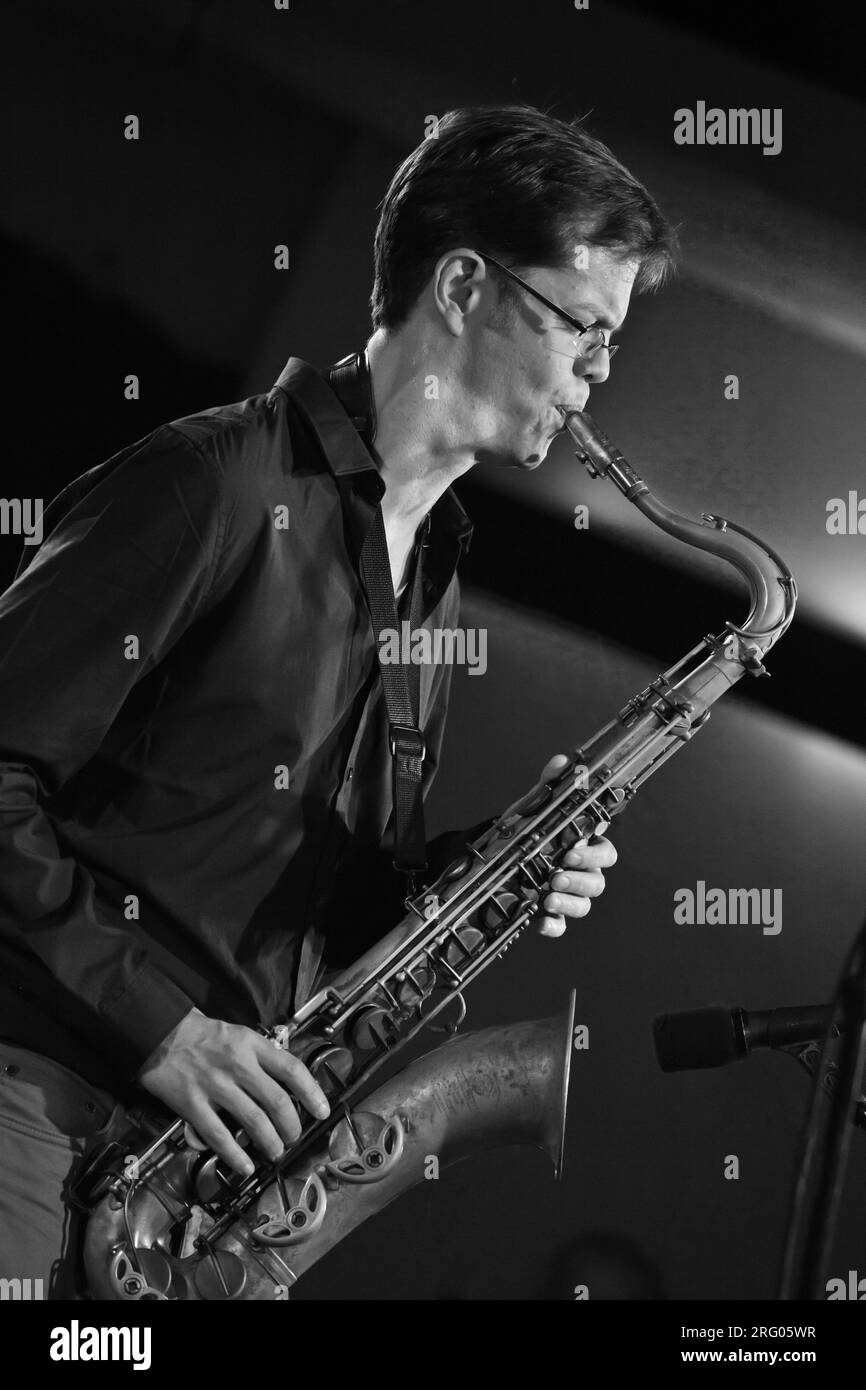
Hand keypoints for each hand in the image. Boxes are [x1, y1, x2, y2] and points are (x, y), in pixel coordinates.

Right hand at [137, 1008, 329, 1176]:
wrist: (161, 1033)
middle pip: (277, 1102)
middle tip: (293, 1137)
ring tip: (275, 1151)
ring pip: (254, 1122)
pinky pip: (219, 1136)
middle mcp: (238, 1066)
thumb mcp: (240, 1034)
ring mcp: (215, 1086)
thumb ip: (262, 1056)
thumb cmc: (205, 1035)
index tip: (322, 1111)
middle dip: (291, 1126)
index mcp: (252, 1046)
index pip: (292, 1070)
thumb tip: (287, 1083)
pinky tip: (246, 1166)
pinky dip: (236, 1156)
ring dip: (270, 1142)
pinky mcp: (193, 1104)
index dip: (312, 1094)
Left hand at [504, 753, 617, 937]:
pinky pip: (561, 925)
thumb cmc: (523, 831)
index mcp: (581, 845)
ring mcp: (568, 895)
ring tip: (547, 895)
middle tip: (557, 873)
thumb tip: (561, 762)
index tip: (573, 848)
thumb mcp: (532, 807)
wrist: (493, 858)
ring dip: (569, 901)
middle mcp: (580, 872)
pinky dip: (553, 925)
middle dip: (580, 877)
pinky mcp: (552, 914)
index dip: (595, 850)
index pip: (603, 848)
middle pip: (599, 879)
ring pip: (585, 904)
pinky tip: (539, 921)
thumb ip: (548, 786)